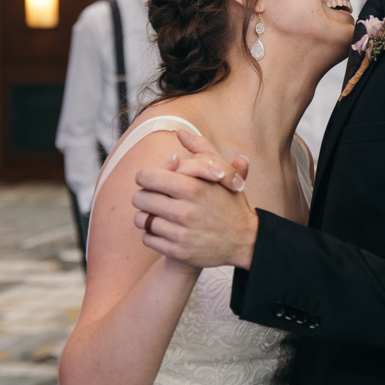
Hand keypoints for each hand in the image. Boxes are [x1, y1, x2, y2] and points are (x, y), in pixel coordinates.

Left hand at [132, 130, 258, 269]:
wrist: (245, 241)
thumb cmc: (229, 202)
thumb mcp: (221, 172)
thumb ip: (200, 148)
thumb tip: (180, 132)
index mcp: (192, 187)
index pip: (146, 177)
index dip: (146, 177)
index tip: (153, 181)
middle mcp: (185, 211)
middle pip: (139, 198)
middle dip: (145, 196)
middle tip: (155, 198)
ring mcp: (181, 234)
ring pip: (141, 219)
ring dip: (147, 216)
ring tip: (160, 215)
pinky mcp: (178, 252)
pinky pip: (147, 238)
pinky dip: (152, 234)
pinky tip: (165, 230)